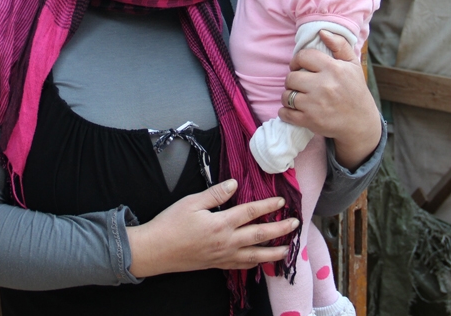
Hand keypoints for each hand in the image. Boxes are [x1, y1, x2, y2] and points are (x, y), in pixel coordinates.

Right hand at [125, 179, 299, 277]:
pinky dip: (255, 264)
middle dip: (280, 230)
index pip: (251, 212)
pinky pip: (241, 266)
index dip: (267, 206)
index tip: (281, 202)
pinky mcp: (216, 265)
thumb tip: (235, 184)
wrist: (155, 251)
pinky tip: (260, 262)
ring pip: (255, 255)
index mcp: (221, 223)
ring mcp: (222, 256)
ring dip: (273, 252)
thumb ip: (215, 193)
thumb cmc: (170, 224)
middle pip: (259, 235)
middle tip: (295, 224)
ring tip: (288, 249)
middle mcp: (226, 242)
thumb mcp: (191, 202)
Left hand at [280, 30, 381, 169]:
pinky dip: (285, 112)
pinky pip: (286, 113)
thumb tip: (322, 31)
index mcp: (333, 69)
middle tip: (299, 84)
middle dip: (292, 80)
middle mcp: (323, 85)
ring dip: (288, 96)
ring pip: (286, 95)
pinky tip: (292, 110)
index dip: (297, 60)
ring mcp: (315, 104)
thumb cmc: (355, 91)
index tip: (299, 66)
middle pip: (291, 77)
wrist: (360, 123)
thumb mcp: (353, 65)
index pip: (303, 57)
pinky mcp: (309, 120)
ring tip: (297, 97)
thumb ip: (340, 45)